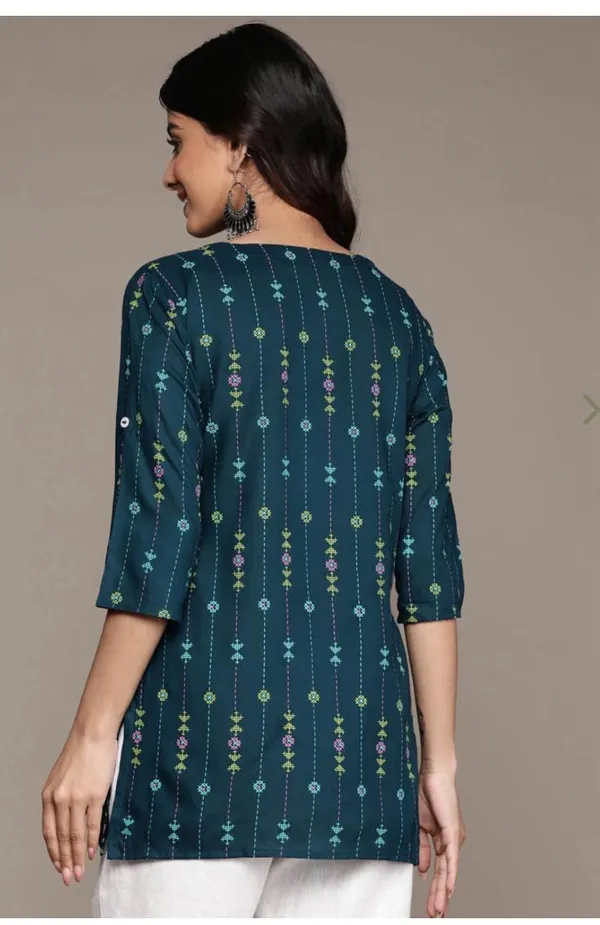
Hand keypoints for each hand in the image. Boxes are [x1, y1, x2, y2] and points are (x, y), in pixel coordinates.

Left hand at [41, 728, 116, 885]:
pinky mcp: (94, 794)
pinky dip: (92, 840)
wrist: (93, 733)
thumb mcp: (63, 778)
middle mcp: (59, 799)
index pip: (49, 832)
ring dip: (78, 856)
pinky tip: (93, 851)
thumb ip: (63, 799)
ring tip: (79, 871)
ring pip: (76, 835)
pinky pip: (92, 824)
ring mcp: (76, 798)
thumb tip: (70, 824)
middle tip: (68, 878)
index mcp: (49, 796)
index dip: (54, 852)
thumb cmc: (81, 752)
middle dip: (65, 860)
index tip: (58, 866)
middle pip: (62, 838)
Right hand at [417, 761, 466, 916]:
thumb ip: (421, 847)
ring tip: (438, 910)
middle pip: (445, 875)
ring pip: (449, 871)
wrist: (433, 772)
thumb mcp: (419, 825)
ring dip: (443, 892)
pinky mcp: (453, 832)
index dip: (435, 888)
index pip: (439, 870)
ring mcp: (453, 837)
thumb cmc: (425, 792)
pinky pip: (451, 858)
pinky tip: (449, 890)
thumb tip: (421, 869)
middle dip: (438, 896)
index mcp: (442, 839)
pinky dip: (451, 875)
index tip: (431, 905)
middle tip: (434, 914)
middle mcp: (451, 841)